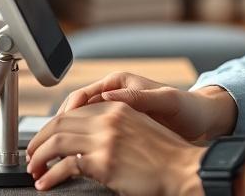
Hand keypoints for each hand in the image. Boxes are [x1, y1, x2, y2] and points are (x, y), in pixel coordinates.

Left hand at [26, 100, 204, 193]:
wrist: (182, 169)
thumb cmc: (164, 154)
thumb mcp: (138, 127)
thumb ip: (113, 125)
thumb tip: (87, 136)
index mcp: (117, 106)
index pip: (73, 110)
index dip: (53, 126)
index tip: (44, 138)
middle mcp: (109, 118)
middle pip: (60, 123)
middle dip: (40, 140)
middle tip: (32, 155)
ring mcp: (105, 139)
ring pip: (57, 142)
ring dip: (39, 157)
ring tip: (34, 169)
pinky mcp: (103, 162)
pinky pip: (65, 166)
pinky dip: (50, 175)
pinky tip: (46, 183)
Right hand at [57, 72, 236, 141]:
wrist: (201, 120)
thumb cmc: (186, 107)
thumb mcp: (165, 100)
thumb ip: (138, 97)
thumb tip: (108, 97)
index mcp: (120, 83)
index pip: (81, 96)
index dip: (65, 113)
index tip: (55, 130)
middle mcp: (114, 95)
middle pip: (75, 110)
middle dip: (57, 129)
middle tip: (43, 148)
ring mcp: (115, 112)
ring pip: (80, 124)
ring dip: (65, 139)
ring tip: (51, 156)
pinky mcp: (119, 127)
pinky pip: (92, 135)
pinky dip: (80, 146)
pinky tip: (73, 160)